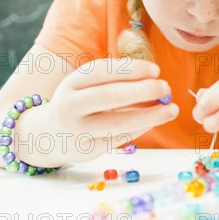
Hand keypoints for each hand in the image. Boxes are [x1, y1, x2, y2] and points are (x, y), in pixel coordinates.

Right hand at [47, 58, 178, 163]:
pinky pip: (120, 138)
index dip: (130, 70)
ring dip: (150, 116)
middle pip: (109, 96)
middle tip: (165, 87)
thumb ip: (115, 82)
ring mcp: (78, 130)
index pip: (102, 71)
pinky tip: (155, 120)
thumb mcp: (86, 86)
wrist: (48, 135)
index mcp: (72, 83)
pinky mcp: (88, 149)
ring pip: (118, 123)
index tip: (156, 70)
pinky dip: (142, 128)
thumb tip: (155, 81)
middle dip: (142, 91)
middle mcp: (71, 105)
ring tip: (171, 109)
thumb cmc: (78, 103)